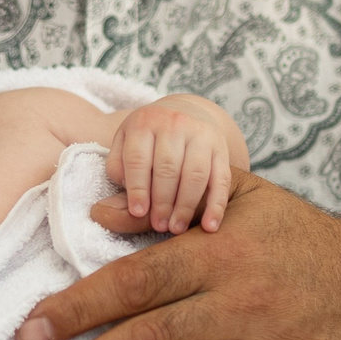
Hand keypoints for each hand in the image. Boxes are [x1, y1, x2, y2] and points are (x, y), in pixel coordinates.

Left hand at [109, 96, 237, 232]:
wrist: (186, 111)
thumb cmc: (150, 137)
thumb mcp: (126, 140)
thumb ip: (119, 165)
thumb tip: (126, 192)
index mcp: (145, 122)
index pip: (138, 159)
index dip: (137, 189)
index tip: (138, 213)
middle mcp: (174, 124)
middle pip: (168, 168)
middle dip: (162, 202)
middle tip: (159, 226)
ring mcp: (201, 134)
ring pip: (195, 174)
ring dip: (186, 206)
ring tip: (177, 228)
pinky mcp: (221, 148)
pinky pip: (221, 179)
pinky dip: (217, 205)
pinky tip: (209, 226)